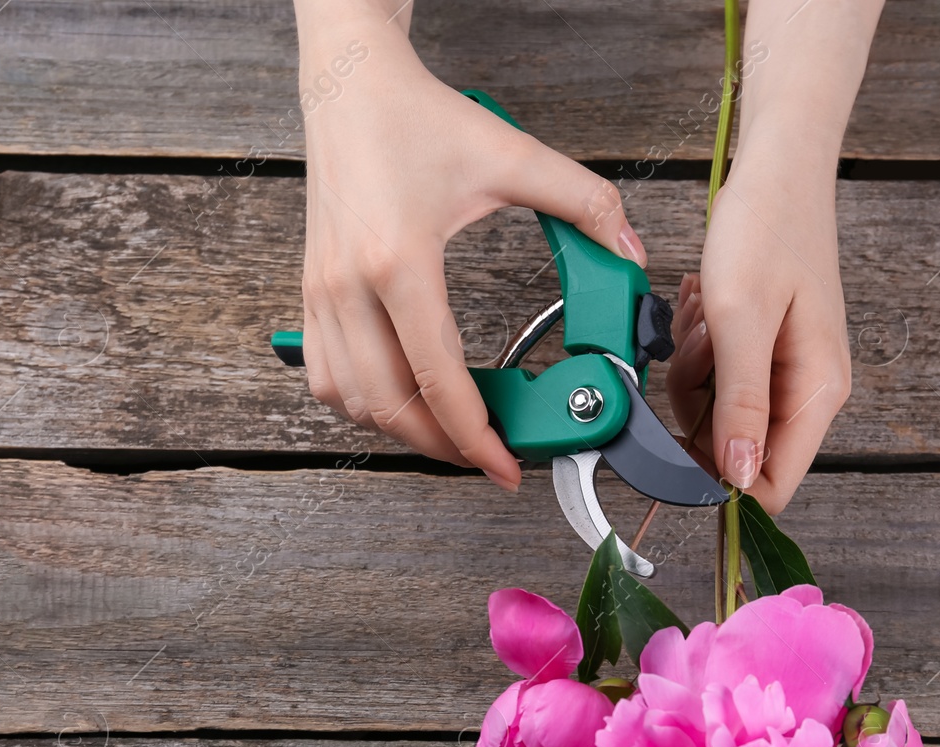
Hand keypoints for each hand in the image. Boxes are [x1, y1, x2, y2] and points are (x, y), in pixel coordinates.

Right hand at [293, 0, 646, 490]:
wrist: (351, 86)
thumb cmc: (419, 118)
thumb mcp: (513, 155)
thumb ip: (586, 203)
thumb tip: (628, 253)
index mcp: (400, 260)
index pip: (438, 379)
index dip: (475, 437)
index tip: (505, 466)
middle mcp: (350, 285)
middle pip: (391, 408)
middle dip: (443, 448)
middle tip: (487, 458)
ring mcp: (322, 293)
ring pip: (352, 403)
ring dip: (402, 430)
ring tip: (453, 432)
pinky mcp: (311, 292)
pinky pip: (326, 378)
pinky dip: (363, 405)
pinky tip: (403, 398)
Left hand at [666, 162, 850, 513]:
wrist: (777, 166)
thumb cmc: (769, 226)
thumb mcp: (741, 317)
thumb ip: (739, 402)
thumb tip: (739, 475)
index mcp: (817, 391)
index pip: (773, 484)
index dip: (723, 484)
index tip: (678, 450)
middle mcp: (806, 389)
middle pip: (734, 449)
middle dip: (699, 407)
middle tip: (701, 345)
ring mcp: (784, 370)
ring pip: (714, 412)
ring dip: (693, 370)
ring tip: (705, 315)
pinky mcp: (762, 350)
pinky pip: (714, 377)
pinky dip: (697, 349)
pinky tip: (705, 308)